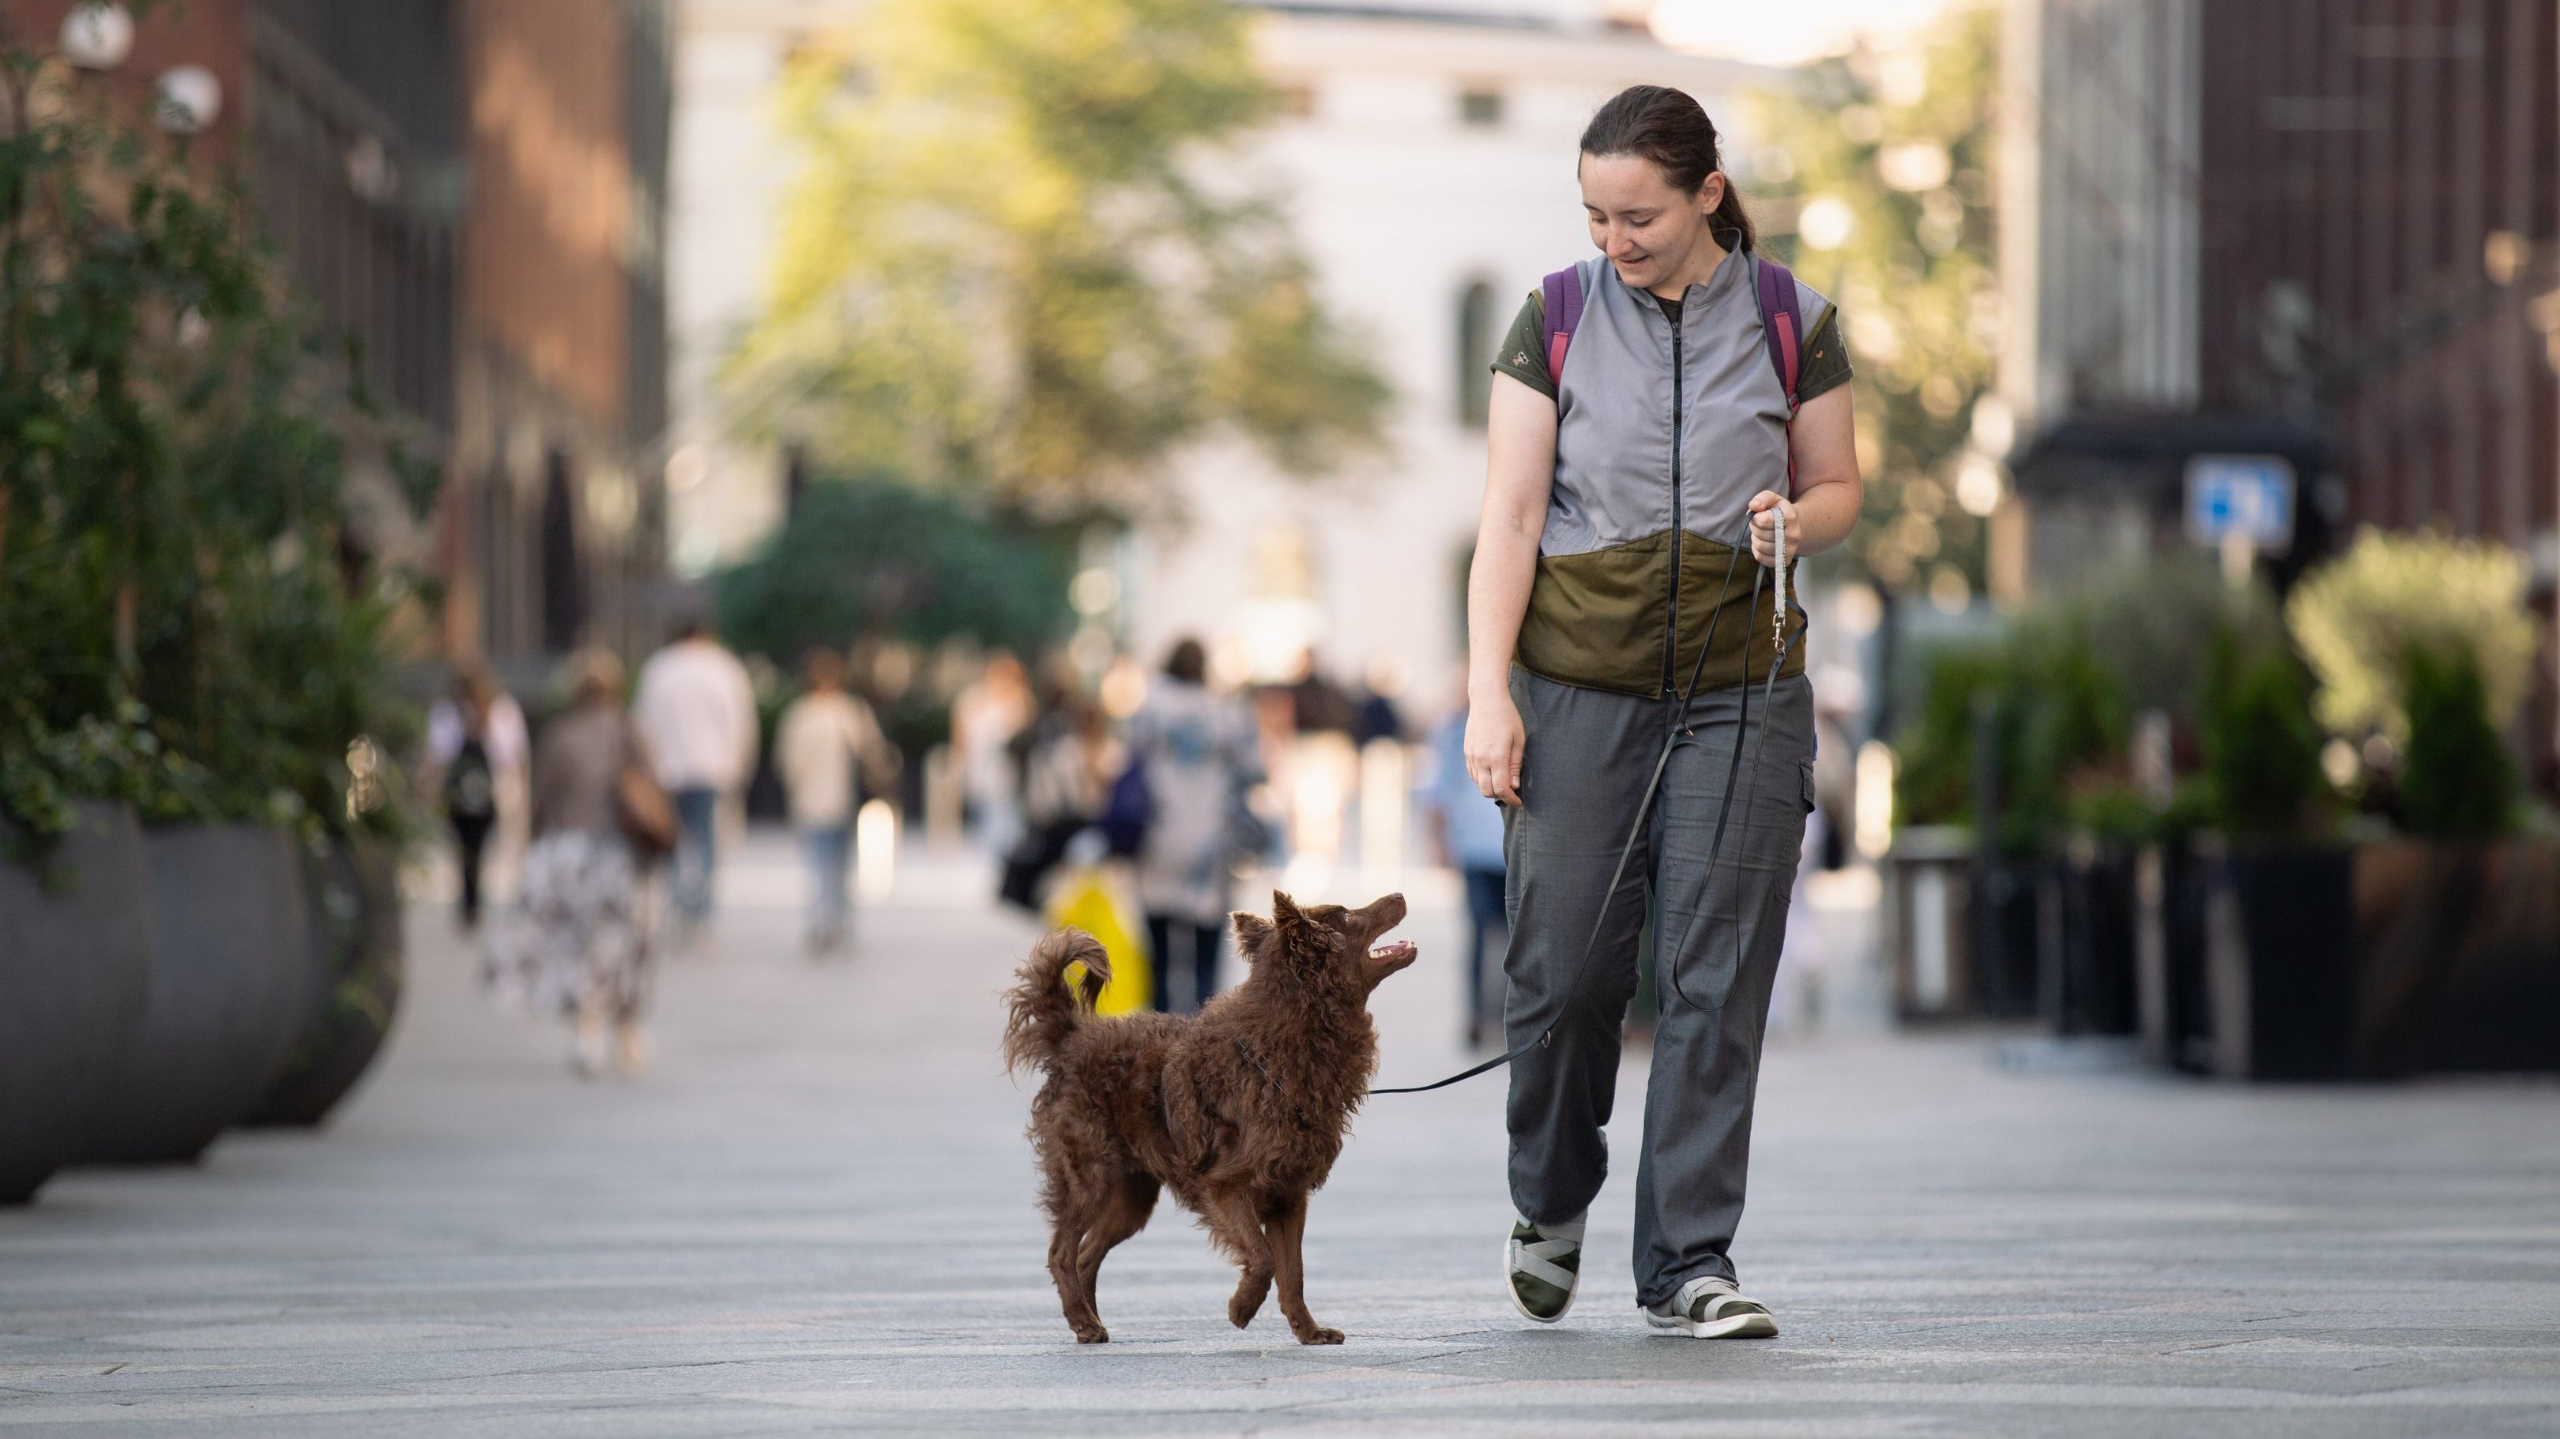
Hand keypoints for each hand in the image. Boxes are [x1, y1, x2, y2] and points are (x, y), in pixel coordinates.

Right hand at [1463, 691, 1524, 805]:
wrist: (1486, 699)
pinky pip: (1472, 774)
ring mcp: (1471, 756)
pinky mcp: (1466, 752)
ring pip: (1478, 784)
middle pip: (1488, 791)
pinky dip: (1482, 779)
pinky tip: (1492, 774)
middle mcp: (1480, 759)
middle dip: (1501, 796)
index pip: (1501, 789)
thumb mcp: (1518, 740)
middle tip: (1513, 794)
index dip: (1511, 799)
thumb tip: (1515, 786)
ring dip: (1491, 788)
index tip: (1519, 802)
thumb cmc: (1507, 717)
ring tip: (1503, 783)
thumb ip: (1515, 765)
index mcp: (1496, 757)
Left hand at [1747, 490, 1796, 568]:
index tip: (1758, 515)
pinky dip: (1757, 550)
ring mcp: (1790, 550)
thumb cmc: (1778, 511)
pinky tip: (1763, 542)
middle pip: (1760, 534)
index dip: (1755, 517)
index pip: (1763, 521)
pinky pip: (1760, 557)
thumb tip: (1754, 506)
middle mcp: (1793, 535)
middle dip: (1754, 528)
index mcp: (1790, 517)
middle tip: (1759, 524)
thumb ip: (1762, 498)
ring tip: (1762, 532)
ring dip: (1755, 539)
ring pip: (1760, 547)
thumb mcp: (1772, 499)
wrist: (1793, 526)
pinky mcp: (1784, 561)